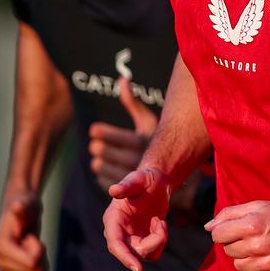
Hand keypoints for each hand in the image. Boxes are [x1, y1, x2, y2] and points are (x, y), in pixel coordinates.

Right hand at [0, 192, 48, 270]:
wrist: (22, 214)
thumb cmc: (26, 208)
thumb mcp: (28, 204)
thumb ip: (24, 206)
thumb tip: (17, 207)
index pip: (32, 263)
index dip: (39, 248)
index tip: (29, 236)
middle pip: (37, 270)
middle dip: (40, 254)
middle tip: (31, 240)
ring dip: (42, 260)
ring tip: (30, 245)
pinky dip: (43, 266)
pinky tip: (33, 253)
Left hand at [86, 79, 157, 194]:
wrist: (175, 175)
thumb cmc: (158, 143)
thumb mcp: (149, 122)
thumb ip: (132, 102)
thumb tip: (122, 78)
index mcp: (142, 141)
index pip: (108, 136)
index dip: (99, 132)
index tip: (94, 130)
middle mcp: (138, 159)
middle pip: (100, 151)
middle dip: (97, 146)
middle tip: (96, 145)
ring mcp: (132, 178)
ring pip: (99, 166)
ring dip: (98, 161)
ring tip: (102, 157)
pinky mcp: (127, 192)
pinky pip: (102, 181)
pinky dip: (102, 174)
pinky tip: (109, 169)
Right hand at [104, 168, 172, 270]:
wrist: (155, 183)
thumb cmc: (144, 180)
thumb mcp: (136, 180)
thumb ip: (126, 187)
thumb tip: (113, 191)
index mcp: (113, 220)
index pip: (115, 244)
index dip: (125, 257)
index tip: (138, 269)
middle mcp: (118, 233)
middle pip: (133, 252)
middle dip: (152, 242)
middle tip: (160, 222)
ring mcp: (130, 239)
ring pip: (144, 255)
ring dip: (158, 240)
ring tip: (159, 221)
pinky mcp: (142, 241)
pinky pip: (153, 253)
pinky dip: (161, 241)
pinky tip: (160, 224)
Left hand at [207, 201, 269, 270]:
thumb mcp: (260, 206)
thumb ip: (231, 213)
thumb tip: (208, 227)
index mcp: (253, 224)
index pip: (218, 235)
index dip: (225, 231)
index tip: (237, 229)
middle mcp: (258, 245)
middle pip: (228, 251)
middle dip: (237, 244)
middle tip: (256, 237)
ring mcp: (267, 264)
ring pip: (239, 266)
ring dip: (247, 258)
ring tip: (265, 249)